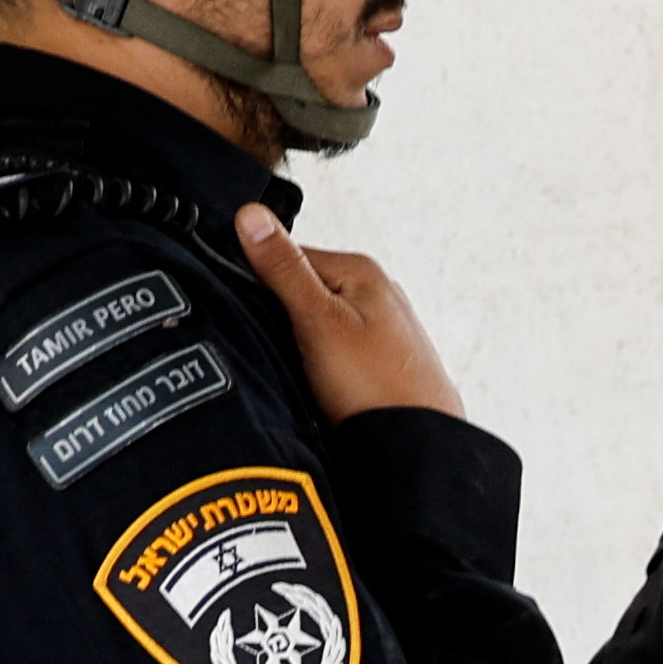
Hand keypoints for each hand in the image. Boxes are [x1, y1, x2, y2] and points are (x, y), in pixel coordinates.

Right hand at [237, 206, 462, 420]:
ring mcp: (380, 328)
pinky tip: (316, 384)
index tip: (243, 310)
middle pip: (302, 291)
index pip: (287, 256)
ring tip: (297, 369)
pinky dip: (318, 364)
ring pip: (316, 324)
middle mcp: (375, 292)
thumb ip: (283, 268)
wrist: (419, 448)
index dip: (257, 283)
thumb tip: (251, 215)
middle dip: (278, 316)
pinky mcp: (378, 361)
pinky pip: (333, 351)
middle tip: (273, 347)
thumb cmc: (376, 385)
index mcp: (360, 270)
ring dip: (297, 343)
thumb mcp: (317, 319)